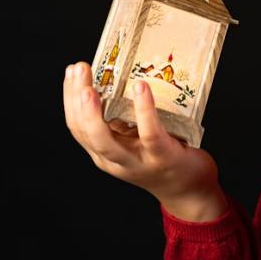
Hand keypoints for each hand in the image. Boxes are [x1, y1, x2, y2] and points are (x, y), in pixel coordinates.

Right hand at [63, 62, 222, 203]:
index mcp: (104, 153)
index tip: (72, 71)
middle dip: (75, 100)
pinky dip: (143, 110)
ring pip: (105, 141)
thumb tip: (116, 79)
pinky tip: (140, 88)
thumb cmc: (163, 156)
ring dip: (93, 113)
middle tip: (77, 70)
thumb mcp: (135, 138)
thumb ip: (123, 119)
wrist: (190, 189)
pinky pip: (149, 134)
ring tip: (91, 87)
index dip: (69, 98)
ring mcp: (137, 161)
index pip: (77, 126)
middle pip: (84, 133)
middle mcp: (114, 161)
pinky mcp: (162, 158)